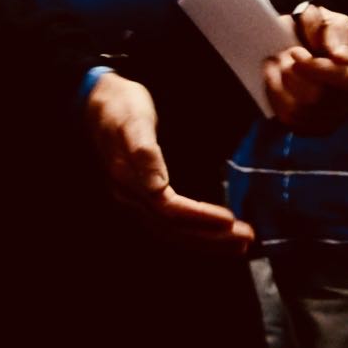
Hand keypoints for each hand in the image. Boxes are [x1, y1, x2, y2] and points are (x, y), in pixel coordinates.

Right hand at [85, 73, 255, 250]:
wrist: (100, 102)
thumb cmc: (122, 108)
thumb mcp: (133, 122)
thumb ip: (144, 153)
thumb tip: (157, 187)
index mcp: (129, 182)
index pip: (168, 210)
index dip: (199, 218)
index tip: (230, 220)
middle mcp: (131, 198)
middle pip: (172, 229)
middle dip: (210, 237)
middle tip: (247, 239)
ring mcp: (136, 200)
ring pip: (171, 231)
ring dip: (206, 240)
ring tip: (239, 245)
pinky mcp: (144, 197)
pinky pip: (170, 223)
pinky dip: (194, 232)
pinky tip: (215, 234)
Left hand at [257, 3, 347, 125]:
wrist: (299, 44)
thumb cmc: (314, 31)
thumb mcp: (326, 19)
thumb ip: (334, 31)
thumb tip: (341, 57)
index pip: (346, 78)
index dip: (318, 68)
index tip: (295, 53)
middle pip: (318, 98)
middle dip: (292, 74)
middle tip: (281, 55)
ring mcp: (333, 114)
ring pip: (300, 109)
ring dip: (279, 84)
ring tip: (274, 63)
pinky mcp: (313, 126)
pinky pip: (290, 119)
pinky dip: (274, 97)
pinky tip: (272, 79)